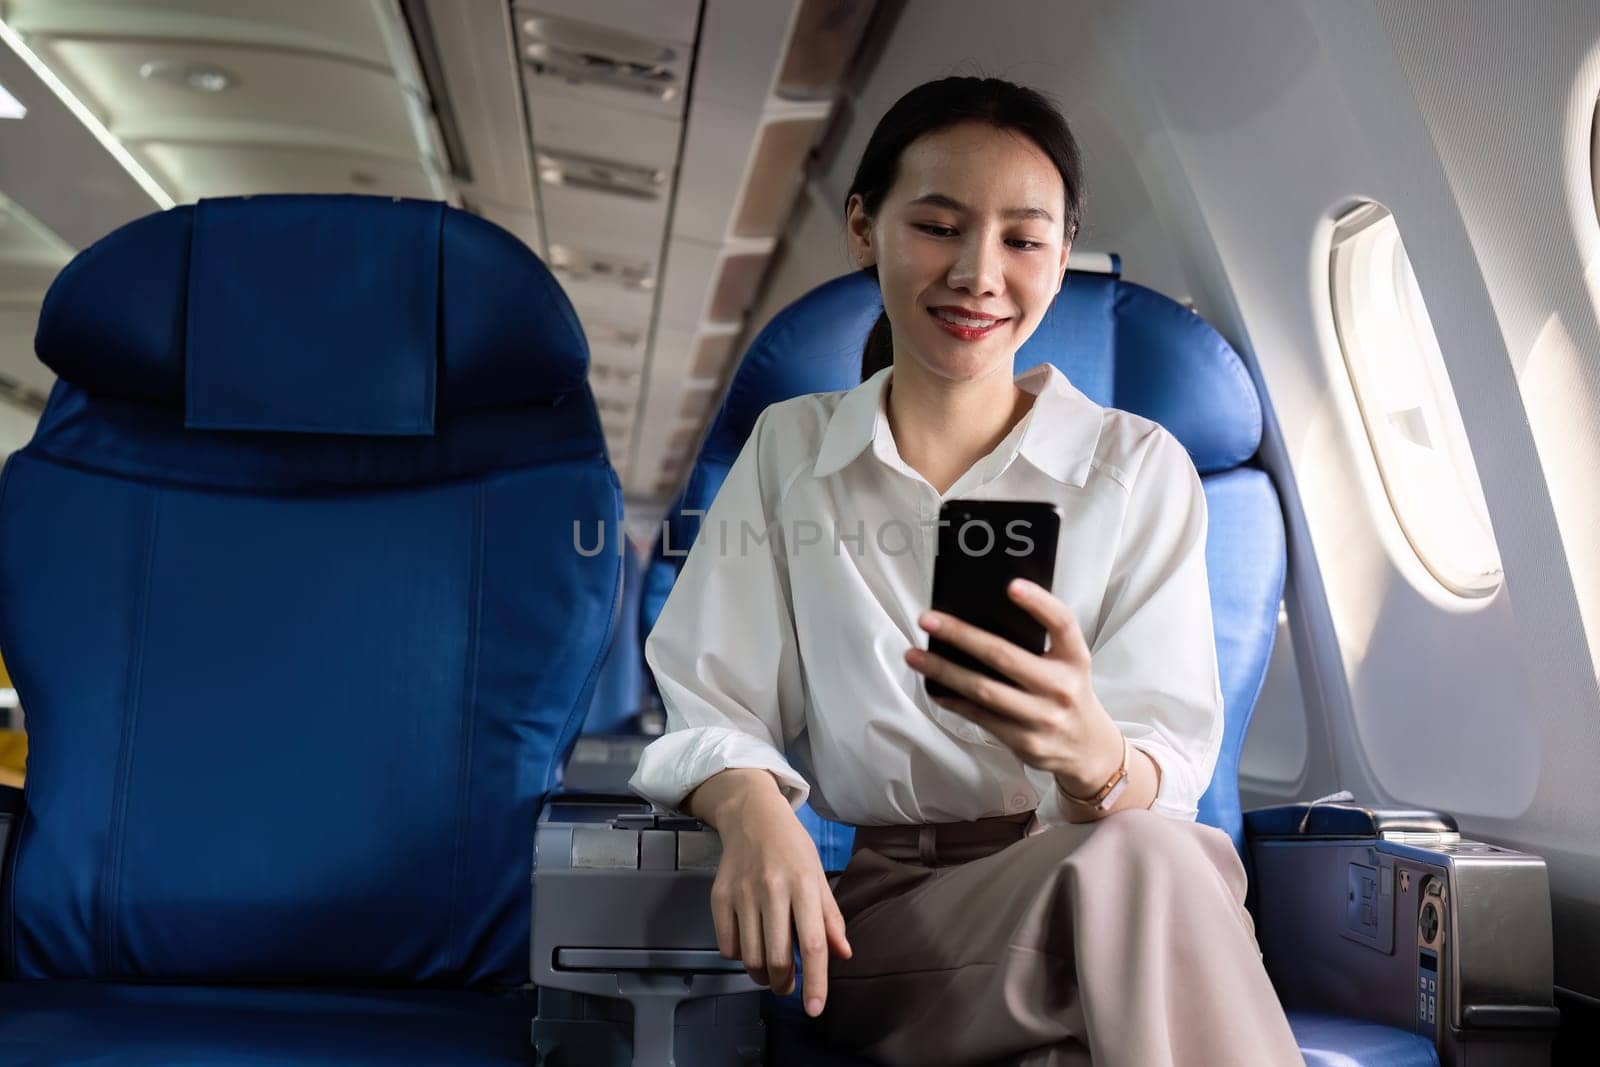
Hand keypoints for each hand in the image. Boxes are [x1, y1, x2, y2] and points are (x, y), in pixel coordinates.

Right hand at [698, 772, 852, 1016]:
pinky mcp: (719, 897)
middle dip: (784, 983)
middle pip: (777, 957)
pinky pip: (727, 946)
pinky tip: (750, 946)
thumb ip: (830, 917)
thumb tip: (843, 954)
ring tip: (770, 971)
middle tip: (788, 986)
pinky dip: (739, 957)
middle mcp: (772, 890)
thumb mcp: (819, 876)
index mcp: (804, 885)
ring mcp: (742, 893)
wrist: (752, 816)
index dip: (815, 982)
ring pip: (750, 957)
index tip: (814, 1009)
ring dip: (762, 975)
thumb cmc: (792, 848)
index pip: (812, 944)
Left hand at [903, 577, 1124, 796]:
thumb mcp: (1067, 665)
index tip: (1011, 585)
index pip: (1062, 623)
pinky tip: (934, 687)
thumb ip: (1039, 644)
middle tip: (927, 619)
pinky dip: (953, 700)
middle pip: (1004, 656)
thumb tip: (978, 618)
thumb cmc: (1066, 694)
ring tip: (914, 655)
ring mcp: (1043, 717)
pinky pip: (980, 716)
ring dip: (943, 671)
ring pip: (983, 690)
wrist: (1088, 749)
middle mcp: (1062, 686)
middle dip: (960, 635)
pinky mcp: (1025, 741)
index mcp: (1075, 658)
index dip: (1038, 603)